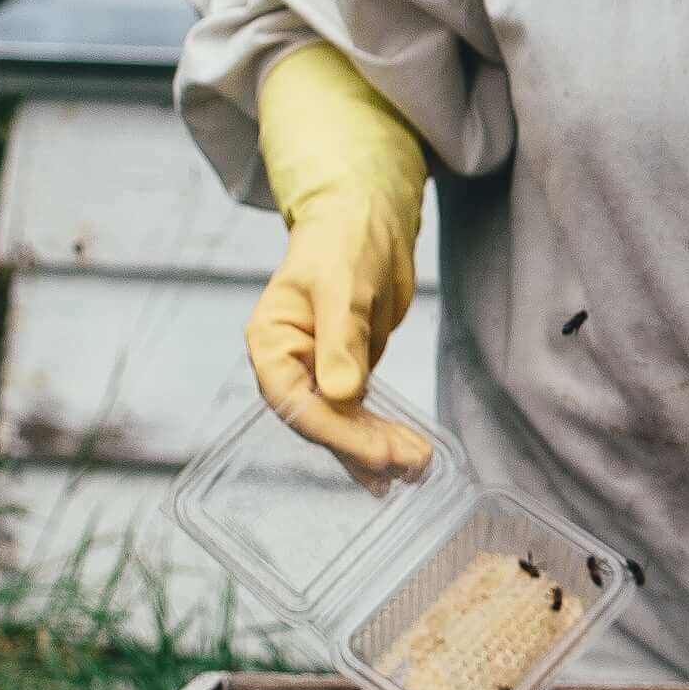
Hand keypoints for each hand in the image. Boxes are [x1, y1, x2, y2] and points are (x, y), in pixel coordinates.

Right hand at [247, 199, 432, 487]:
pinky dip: (381, 434)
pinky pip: (360, 412)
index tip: (376, 453)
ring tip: (416, 470)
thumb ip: (341, 339)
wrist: (366, 220)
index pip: (295, 400)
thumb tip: (341, 394)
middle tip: (408, 465)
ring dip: (376, 447)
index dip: (335, 431)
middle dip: (364, 445)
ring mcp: (317, 370)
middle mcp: (289, 363)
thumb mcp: (343, 286)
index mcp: (271, 341)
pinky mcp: (346, 371)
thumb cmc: (344, 240)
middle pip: (321, 419)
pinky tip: (404, 461)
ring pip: (342, 422)